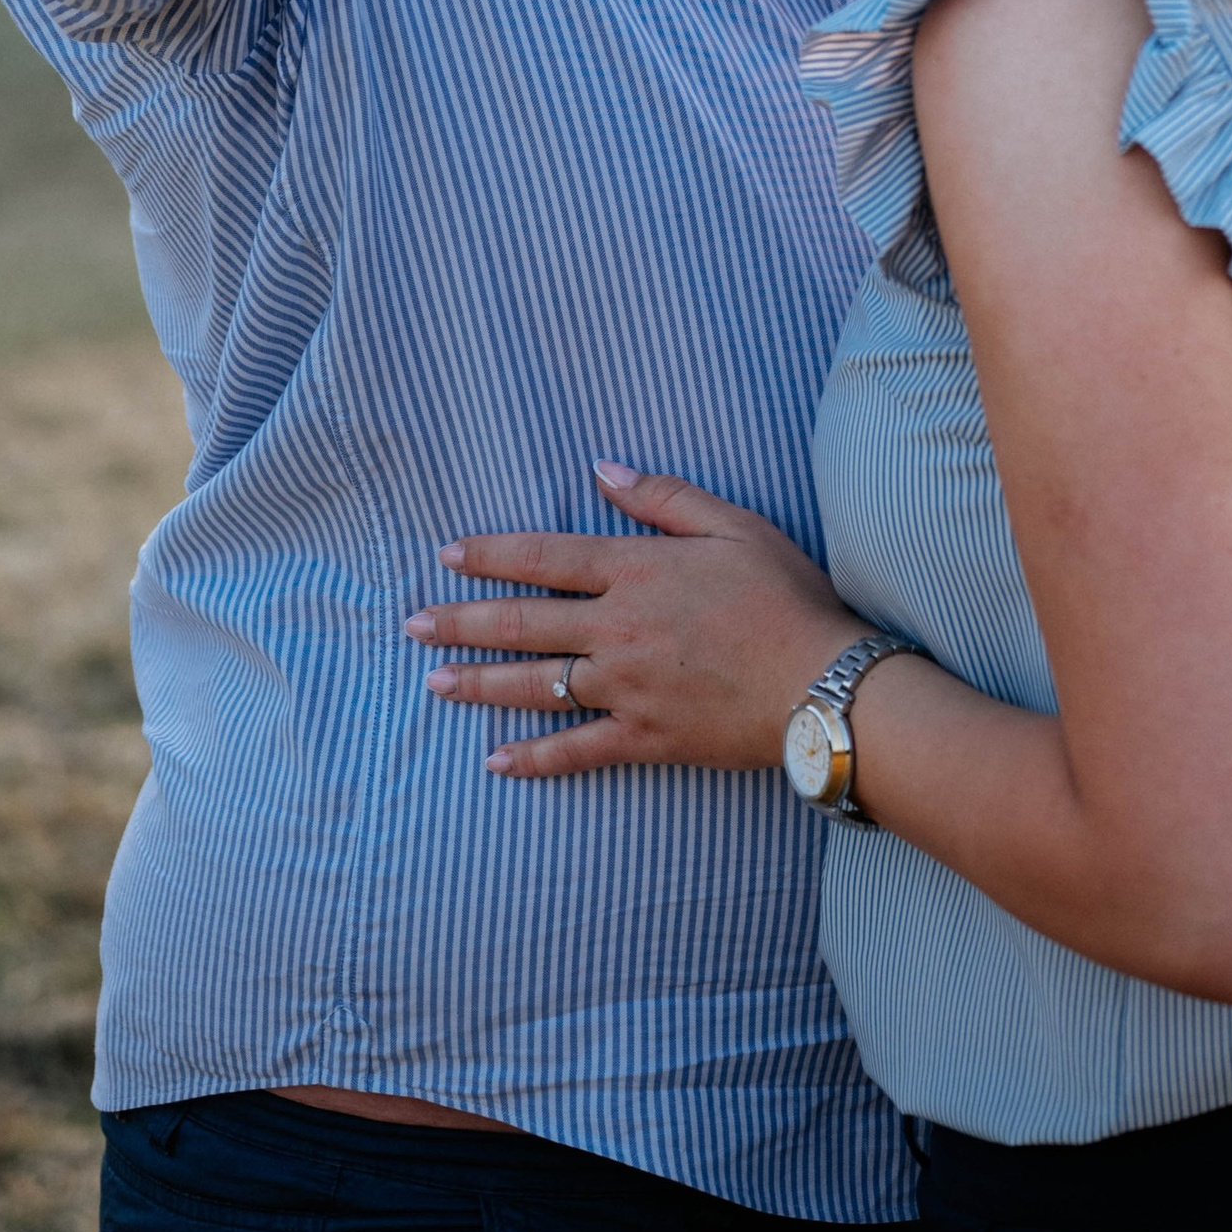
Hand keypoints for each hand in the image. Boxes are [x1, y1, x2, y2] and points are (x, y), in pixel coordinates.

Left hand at [409, 466, 855, 781]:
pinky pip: (576, 750)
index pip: (545, 559)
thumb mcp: (734, 526)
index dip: (491, 556)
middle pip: (523, 624)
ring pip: (535, 686)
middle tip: (412, 624)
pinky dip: (534, 757)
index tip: (447, 556)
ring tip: (434, 682)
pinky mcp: (643, 738)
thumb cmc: (785, 597)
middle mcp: (617, 630)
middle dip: (461, 622)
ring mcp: (625, 689)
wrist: (819, 685)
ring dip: (479, 684)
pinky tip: (496, 760)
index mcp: (637, 572)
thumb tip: (603, 472)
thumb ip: (664, 499)